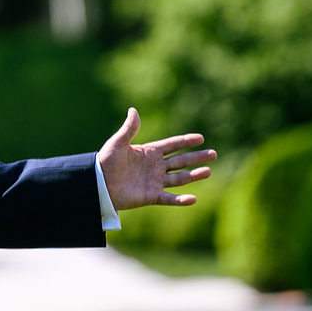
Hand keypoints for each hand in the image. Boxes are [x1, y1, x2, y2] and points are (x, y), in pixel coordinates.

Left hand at [98, 108, 216, 210]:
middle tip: (213, 154)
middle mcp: (155, 167)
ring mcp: (154, 182)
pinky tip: (193, 199)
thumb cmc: (105, 162)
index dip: (186, 141)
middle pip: (180, 161)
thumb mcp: (117, 143)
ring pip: (179, 178)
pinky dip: (181, 200)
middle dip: (196, 158)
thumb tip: (133, 110)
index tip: (201, 138)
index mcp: (149, 152)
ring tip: (208, 171)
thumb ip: (129, 129)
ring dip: (194, 175)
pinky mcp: (151, 196)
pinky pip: (169, 198)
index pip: (172, 145)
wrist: (97, 183)